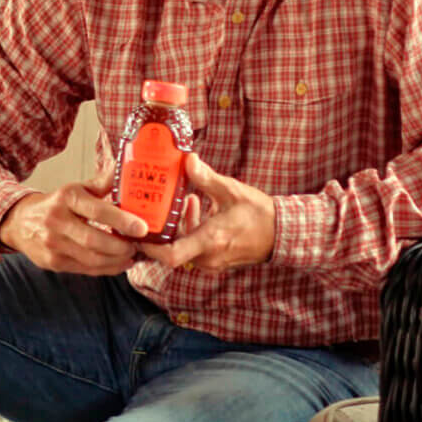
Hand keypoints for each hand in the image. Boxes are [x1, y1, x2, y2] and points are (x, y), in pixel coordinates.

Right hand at [0, 165, 147, 274]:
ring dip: (116, 260)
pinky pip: (85, 269)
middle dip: (121, 246)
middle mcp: (57, 221)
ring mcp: (53, 244)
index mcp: (66, 198)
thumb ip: (102, 183)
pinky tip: (119, 263)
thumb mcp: (76, 189)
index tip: (142, 228)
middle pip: (94, 240)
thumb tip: (124, 169)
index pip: (97, 211)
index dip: (122, 221)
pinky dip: (107, 268)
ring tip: (131, 254)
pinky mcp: (53, 262)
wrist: (19, 222)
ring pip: (91, 259)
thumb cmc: (55, 204)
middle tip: (138, 244)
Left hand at [142, 153, 275, 271]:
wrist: (282, 233)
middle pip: (172, 248)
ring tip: (185, 200)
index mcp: (210, 240)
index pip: (170, 255)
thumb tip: (188, 160)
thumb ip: (206, 177)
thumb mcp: (231, 190)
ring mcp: (212, 261)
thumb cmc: (259, 214)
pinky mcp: (217, 260)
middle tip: (157, 206)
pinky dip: (190, 230)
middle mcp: (208, 256)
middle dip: (164, 227)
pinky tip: (197, 207)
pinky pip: (195, 248)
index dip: (150, 246)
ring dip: (179, 225)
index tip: (139, 231)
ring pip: (183, 246)